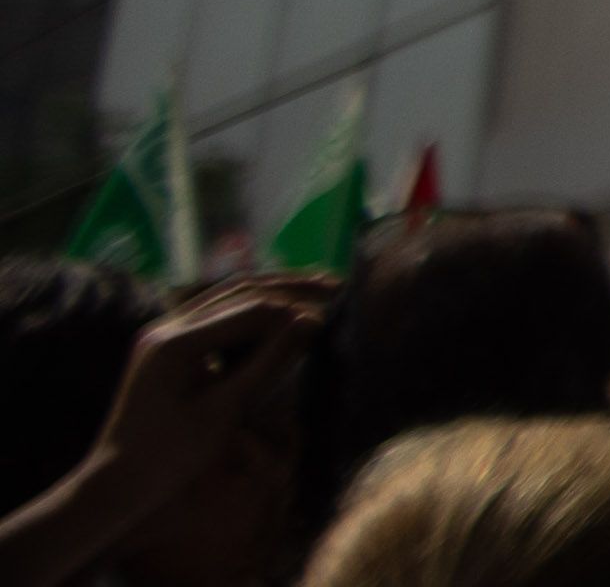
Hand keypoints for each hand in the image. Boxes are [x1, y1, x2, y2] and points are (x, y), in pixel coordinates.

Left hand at [99, 281, 324, 491]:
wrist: (117, 483)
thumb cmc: (171, 455)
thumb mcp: (225, 409)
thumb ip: (267, 362)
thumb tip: (311, 322)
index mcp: (175, 342)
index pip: (248, 308)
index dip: (293, 308)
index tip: (332, 313)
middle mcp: (165, 327)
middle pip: (237, 290)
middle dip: (288, 286)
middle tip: (335, 284)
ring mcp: (163, 334)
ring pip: (226, 297)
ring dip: (271, 292)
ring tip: (314, 289)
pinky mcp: (166, 347)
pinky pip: (214, 316)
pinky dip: (250, 311)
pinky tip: (277, 313)